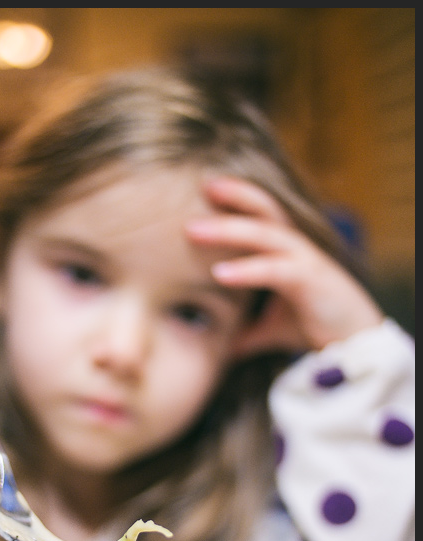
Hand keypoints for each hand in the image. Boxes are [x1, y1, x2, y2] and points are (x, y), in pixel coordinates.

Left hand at [185, 176, 383, 356]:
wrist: (354, 347)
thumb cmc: (316, 328)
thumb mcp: (271, 329)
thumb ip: (246, 331)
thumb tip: (218, 347)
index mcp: (289, 251)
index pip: (262, 215)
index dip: (236, 199)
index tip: (203, 189)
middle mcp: (298, 248)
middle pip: (264, 210)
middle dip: (234, 196)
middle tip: (202, 186)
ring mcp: (306, 261)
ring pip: (265, 234)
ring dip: (228, 230)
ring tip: (194, 231)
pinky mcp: (312, 281)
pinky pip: (274, 270)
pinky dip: (245, 270)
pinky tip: (218, 274)